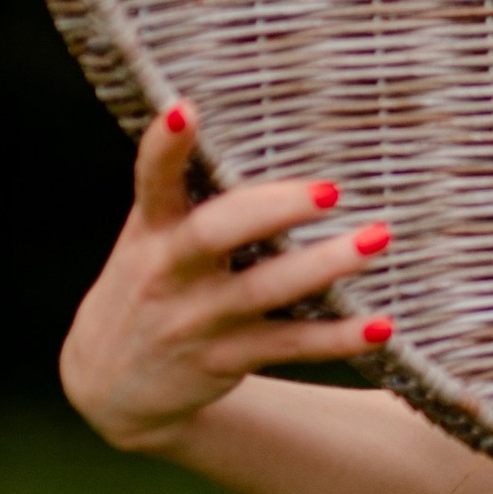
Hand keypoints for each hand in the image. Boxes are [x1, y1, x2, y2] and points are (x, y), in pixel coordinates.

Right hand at [59, 107, 397, 452]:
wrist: (110, 383)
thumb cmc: (149, 285)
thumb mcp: (149, 238)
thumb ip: (188, 195)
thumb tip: (264, 127)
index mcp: (151, 230)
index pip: (152, 181)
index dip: (165, 146)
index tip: (186, 109)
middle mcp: (168, 272)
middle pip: (214, 234)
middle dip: (272, 210)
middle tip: (331, 190)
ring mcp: (196, 319)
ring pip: (263, 290)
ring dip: (324, 265)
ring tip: (377, 239)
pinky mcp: (224, 359)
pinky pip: (288, 346)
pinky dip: (337, 338)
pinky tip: (381, 324)